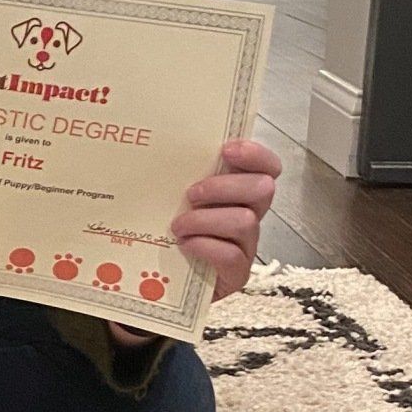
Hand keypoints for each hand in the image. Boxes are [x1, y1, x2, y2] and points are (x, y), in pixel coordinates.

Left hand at [170, 136, 281, 301]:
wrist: (160, 281)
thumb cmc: (166, 230)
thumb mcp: (171, 196)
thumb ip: (177, 172)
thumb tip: (143, 130)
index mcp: (237, 191)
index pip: (267, 167)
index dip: (255, 155)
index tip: (226, 150)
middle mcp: (249, 215)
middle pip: (262, 189)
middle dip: (224, 187)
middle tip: (191, 194)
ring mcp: (246, 246)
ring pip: (245, 222)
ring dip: (206, 220)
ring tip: (178, 226)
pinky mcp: (236, 274)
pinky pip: (231, 256)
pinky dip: (205, 247)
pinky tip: (184, 246)